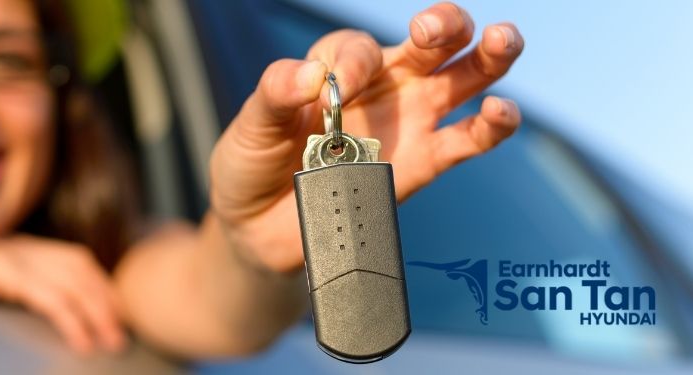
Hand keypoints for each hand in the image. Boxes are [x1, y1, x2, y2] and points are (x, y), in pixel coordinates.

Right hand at [0, 234, 125, 354]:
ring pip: (72, 284)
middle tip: (123, 335)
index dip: (103, 284)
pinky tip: (81, 341)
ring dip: (97, 314)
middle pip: (82, 270)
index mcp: (27, 247)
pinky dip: (70, 320)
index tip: (120, 312)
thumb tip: (43, 304)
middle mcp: (27, 248)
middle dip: (107, 303)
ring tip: (110, 343)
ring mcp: (15, 258)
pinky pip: (47, 297)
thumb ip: (16, 281)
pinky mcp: (3, 273)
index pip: (79, 260)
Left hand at [209, 2, 523, 271]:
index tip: (331, 88)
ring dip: (488, 58)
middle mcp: (383, 85)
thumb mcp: (251, 125)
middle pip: (429, 42)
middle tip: (433, 27)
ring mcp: (409, 122)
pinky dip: (490, 127)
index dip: (351, 63)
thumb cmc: (254, 163)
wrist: (259, 227)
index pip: (356, 49)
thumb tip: (311, 75)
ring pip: (462, 79)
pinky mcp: (422, 165)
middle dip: (443, 24)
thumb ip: (275, 95)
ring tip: (503, 41)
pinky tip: (502, 112)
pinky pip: (466, 141)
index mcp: (337, 66)